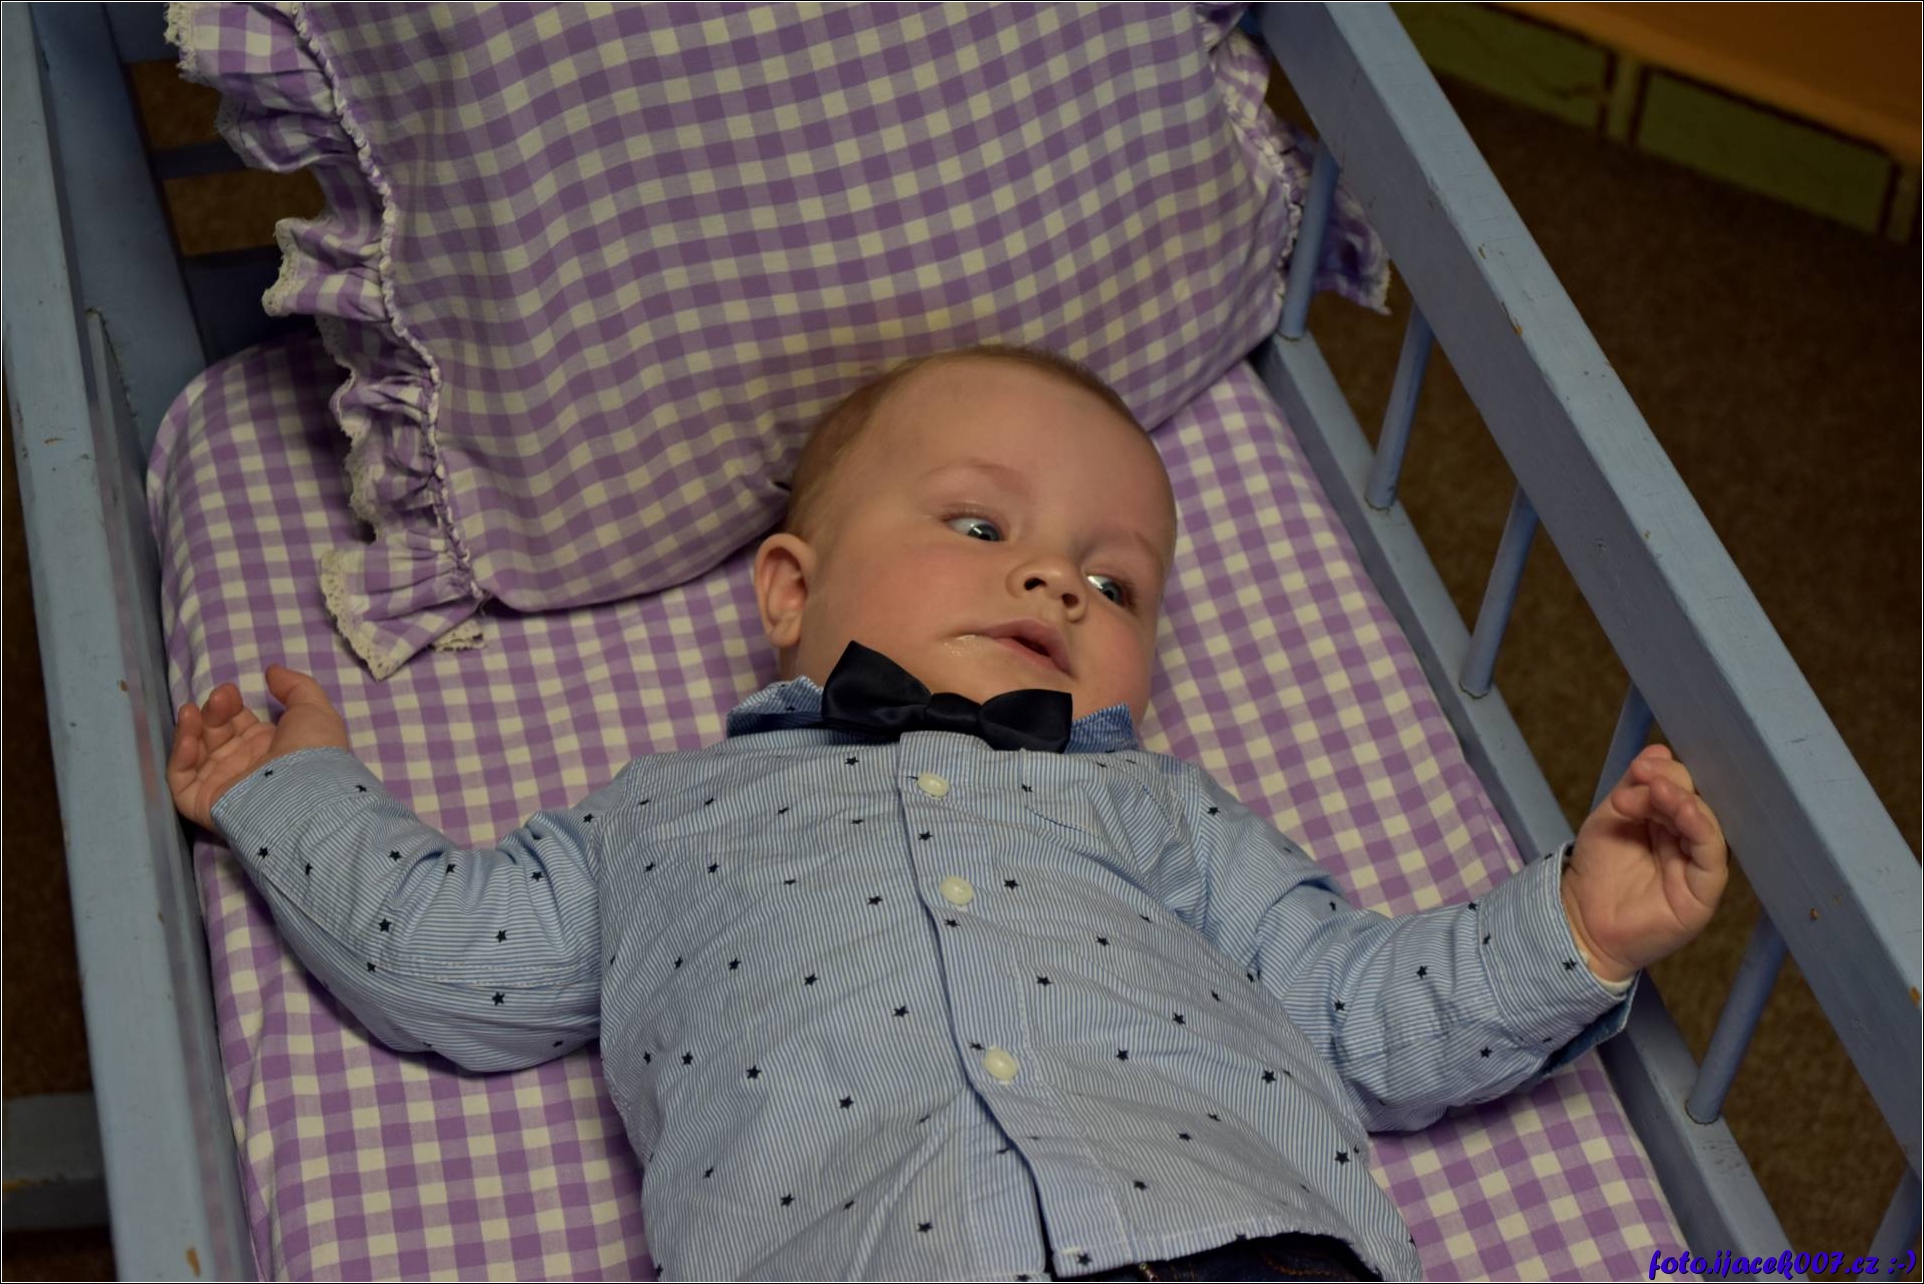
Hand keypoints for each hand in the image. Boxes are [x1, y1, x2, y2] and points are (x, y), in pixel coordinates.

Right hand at [168, 664, 350, 834]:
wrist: (305, 792)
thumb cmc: (312, 750)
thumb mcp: (313, 709)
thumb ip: (294, 686)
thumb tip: (272, 671)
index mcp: (268, 747)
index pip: (237, 723)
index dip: (229, 705)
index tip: (228, 691)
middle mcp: (244, 765)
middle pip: (214, 734)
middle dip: (212, 713)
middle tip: (217, 699)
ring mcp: (222, 785)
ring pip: (194, 754)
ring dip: (188, 730)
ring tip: (190, 712)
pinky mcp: (202, 803)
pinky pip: (181, 780)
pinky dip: (180, 758)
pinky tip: (188, 741)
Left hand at [1561, 743, 1728, 982]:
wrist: (1578, 919)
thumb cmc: (1597, 869)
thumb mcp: (1611, 817)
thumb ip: (1634, 787)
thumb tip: (1659, 749)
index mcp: (1670, 823)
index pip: (1681, 788)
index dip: (1666, 772)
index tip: (1640, 766)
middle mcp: (1689, 842)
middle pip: (1696, 802)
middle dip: (1671, 784)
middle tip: (1643, 776)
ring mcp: (1699, 867)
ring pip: (1707, 825)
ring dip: (1684, 802)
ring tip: (1657, 790)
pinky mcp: (1704, 893)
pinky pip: (1712, 857)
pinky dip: (1703, 829)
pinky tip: (1684, 811)